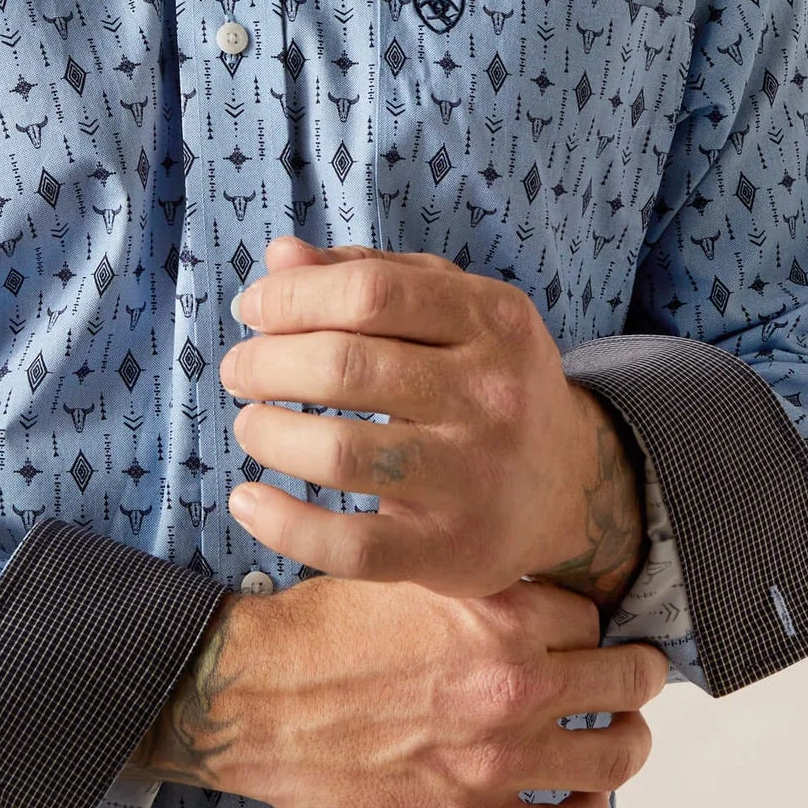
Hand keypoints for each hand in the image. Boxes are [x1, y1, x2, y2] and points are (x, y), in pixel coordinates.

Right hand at [132, 570, 666, 807]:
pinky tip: (582, 794)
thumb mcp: (401, 571)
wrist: (257, 700)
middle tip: (637, 671)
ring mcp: (496, 761)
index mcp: (490, 613)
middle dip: (636, 671)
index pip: (588, 612)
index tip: (590, 625)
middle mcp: (508, 684)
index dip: (589, 617)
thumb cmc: (317, 635)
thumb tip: (520, 583)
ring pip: (614, 754)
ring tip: (623, 732)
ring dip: (628, 739)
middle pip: (622, 678)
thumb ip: (469, 581)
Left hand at [219, 237, 644, 601]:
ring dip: (268, 434)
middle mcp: (494, 395)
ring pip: (340, 454)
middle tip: (239, 371)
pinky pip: (351, 546)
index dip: (292, 297)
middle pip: (344, 366)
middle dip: (267, 364)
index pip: (369, 292)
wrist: (568, 485)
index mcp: (494, 318)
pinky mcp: (451, 551)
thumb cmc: (481, 377)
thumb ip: (368, 273)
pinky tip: (248, 499)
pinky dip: (283, 524)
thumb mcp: (450, 307)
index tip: (253, 309)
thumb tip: (279, 256)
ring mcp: (475, 478)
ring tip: (250, 425)